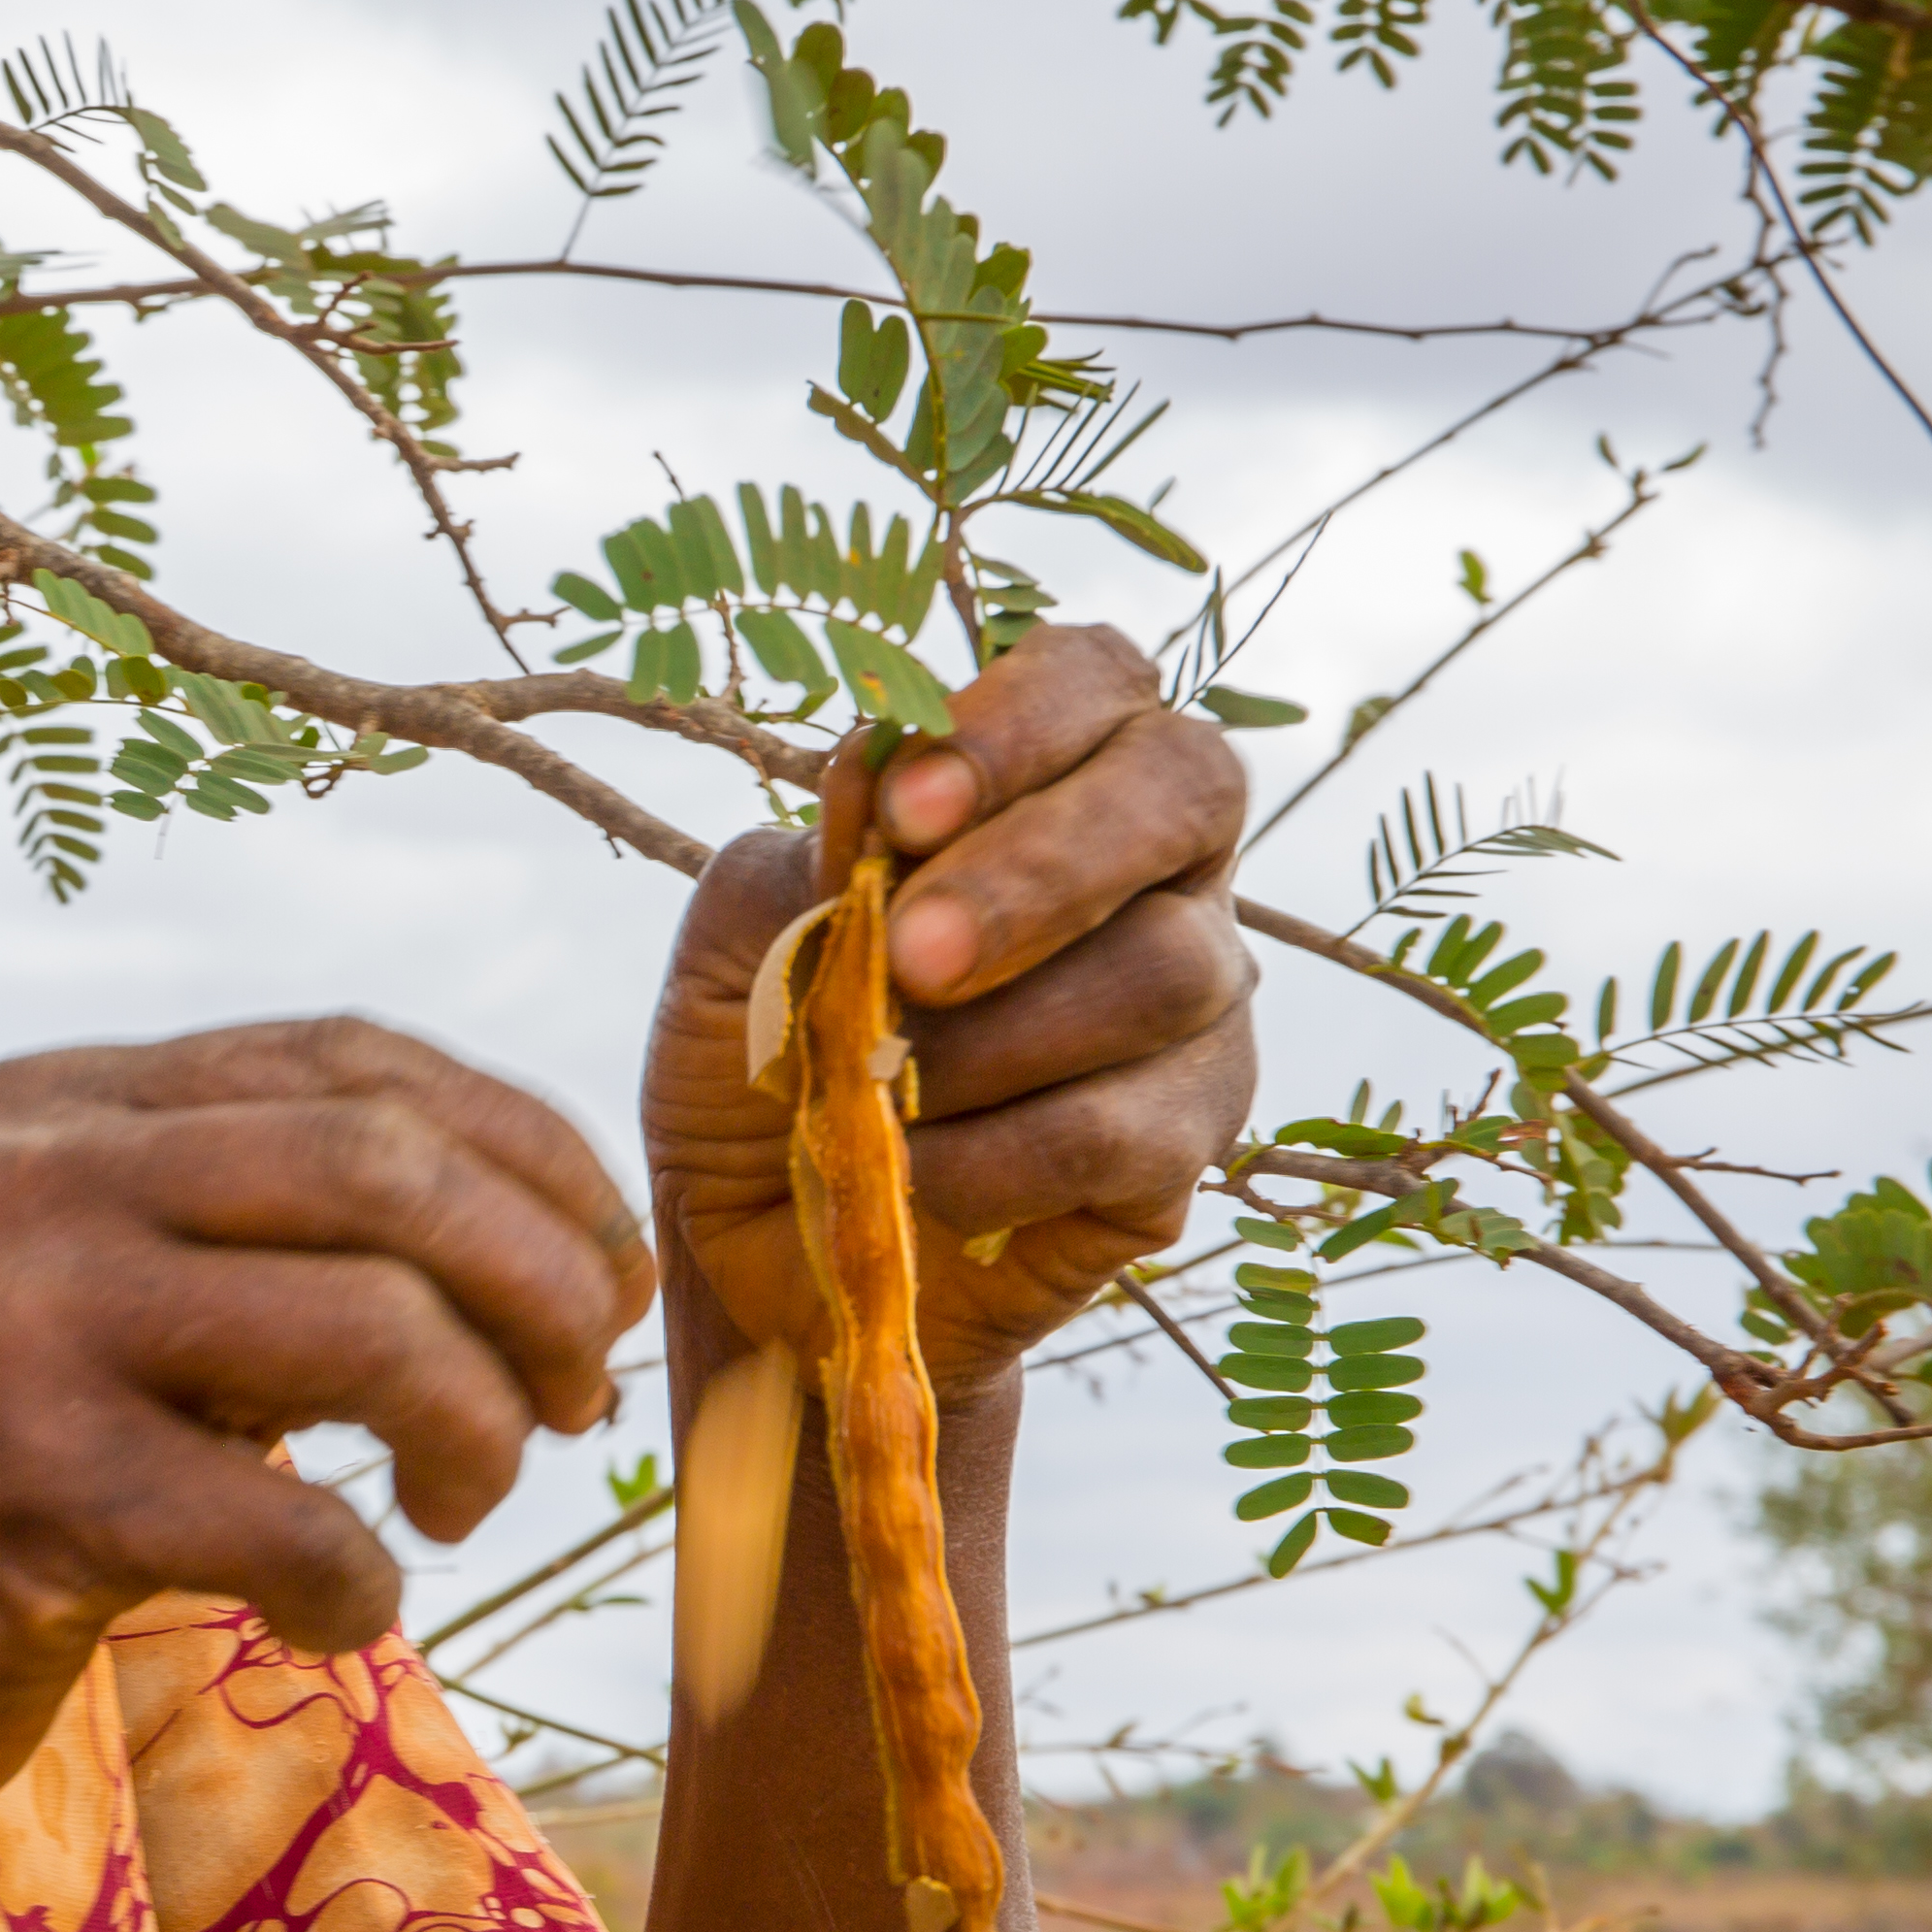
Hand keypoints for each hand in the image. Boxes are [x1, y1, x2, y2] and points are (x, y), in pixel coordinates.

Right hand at [0, 1021, 651, 1831]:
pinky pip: (292, 1520)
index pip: (354, 1060)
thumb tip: (546, 1234)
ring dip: (476, 1435)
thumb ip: (248, 1234)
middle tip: (572, 1400)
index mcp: (54, 1105)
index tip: (599, 1273)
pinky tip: (321, 1620)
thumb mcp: (82, 1299)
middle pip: (389, 1164)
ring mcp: (16, 1322)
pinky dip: (359, 1589)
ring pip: (374, 1325)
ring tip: (452, 1506)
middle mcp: (28, 1178)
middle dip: (544, 1284)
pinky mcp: (25, 1485)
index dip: (530, 1153)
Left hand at [643, 623, 1257, 1398]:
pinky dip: (999, 1154)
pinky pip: (1128, 1128)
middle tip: (911, 958)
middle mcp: (1155, 873)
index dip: (1021, 720)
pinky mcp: (1186, 1146)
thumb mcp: (736, 947)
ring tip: (884, 1085)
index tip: (905, 810)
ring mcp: (1195, 1010)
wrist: (771, 1254)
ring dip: (1000, 1035)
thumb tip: (872, 780)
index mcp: (1050, 778)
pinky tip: (919, 1172)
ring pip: (1169, 969)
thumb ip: (802, 860)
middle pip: (1187, 789)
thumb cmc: (768, 1061)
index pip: (1098, 677)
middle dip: (1040, 868)